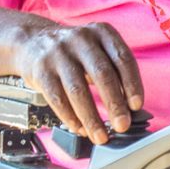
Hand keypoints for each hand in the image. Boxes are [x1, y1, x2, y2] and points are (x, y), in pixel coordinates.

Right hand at [14, 21, 143, 145]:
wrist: (33, 41)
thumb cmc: (74, 51)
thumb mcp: (96, 48)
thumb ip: (113, 70)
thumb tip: (129, 107)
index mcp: (102, 32)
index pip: (123, 58)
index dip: (132, 83)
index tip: (137, 106)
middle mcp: (81, 39)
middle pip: (102, 74)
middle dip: (115, 104)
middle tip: (123, 125)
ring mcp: (59, 54)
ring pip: (78, 90)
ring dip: (92, 118)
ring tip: (100, 136)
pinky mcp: (41, 71)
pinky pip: (58, 99)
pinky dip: (70, 118)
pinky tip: (80, 129)